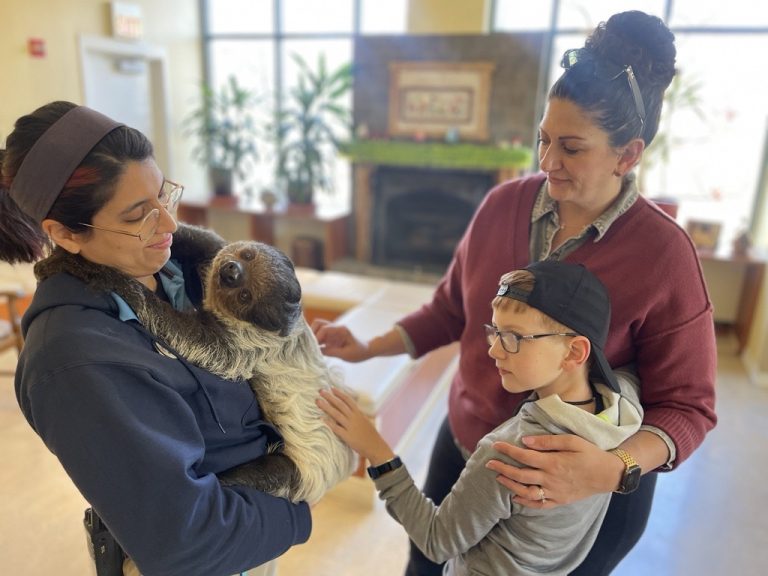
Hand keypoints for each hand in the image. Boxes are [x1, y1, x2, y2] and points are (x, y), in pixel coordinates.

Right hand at [311, 319, 370, 361]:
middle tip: (311, 346)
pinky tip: (315, 350)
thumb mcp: (346, 355)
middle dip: (312, 333)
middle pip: (318, 324)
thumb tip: (317, 351)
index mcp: (341, 330)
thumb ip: (331, 352)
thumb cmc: (359, 352)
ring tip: (312, 348)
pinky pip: (320, 335)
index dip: (317, 337)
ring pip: (317, 328)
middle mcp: (335, 328)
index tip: (314, 348)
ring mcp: (332, 332)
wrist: (366, 350)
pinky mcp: (331, 337)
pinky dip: (315, 341)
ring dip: (313, 337)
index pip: (324, 329)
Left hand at [316, 388, 394, 464]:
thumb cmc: (370, 435)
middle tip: (321, 391)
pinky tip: (321, 418)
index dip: (339, 393)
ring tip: (318, 401)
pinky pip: (336, 428)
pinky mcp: (347, 436)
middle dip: (330, 397)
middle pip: (340, 405)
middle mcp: (354, 418)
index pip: (348, 400)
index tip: (332, 388)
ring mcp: (350, 426)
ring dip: (326, 407)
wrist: (375, 446)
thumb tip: (350, 409)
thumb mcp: (365, 421)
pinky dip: (328, 423)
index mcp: (358, 413)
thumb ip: (357, 415)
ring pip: (336, 414)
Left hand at [484, 434, 622, 508]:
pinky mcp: (560, 501)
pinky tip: (515, 497)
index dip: (508, 451)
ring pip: (526, 492)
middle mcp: (551, 479)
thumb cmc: (590, 454)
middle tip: (489, 462)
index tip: (496, 445)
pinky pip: (539, 505)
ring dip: (510, 485)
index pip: (524, 456)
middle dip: (502, 468)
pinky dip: (525, 502)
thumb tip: (525, 441)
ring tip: (498, 477)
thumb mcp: (571, 441)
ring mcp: (555, 492)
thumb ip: (547, 442)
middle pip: (520, 475)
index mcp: (553, 463)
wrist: (608, 474)